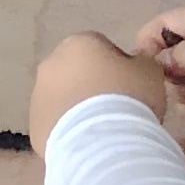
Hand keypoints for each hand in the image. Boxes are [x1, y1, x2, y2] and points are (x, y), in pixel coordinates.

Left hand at [30, 31, 168, 152]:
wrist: (103, 140)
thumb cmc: (129, 97)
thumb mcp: (150, 72)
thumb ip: (141, 62)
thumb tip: (134, 63)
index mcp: (78, 43)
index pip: (100, 47)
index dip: (118, 66)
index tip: (131, 86)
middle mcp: (51, 63)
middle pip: (76, 71)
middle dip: (94, 86)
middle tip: (117, 107)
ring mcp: (38, 93)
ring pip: (62, 97)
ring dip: (78, 108)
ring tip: (104, 129)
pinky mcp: (34, 121)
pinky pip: (55, 122)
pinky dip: (69, 129)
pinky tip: (88, 141)